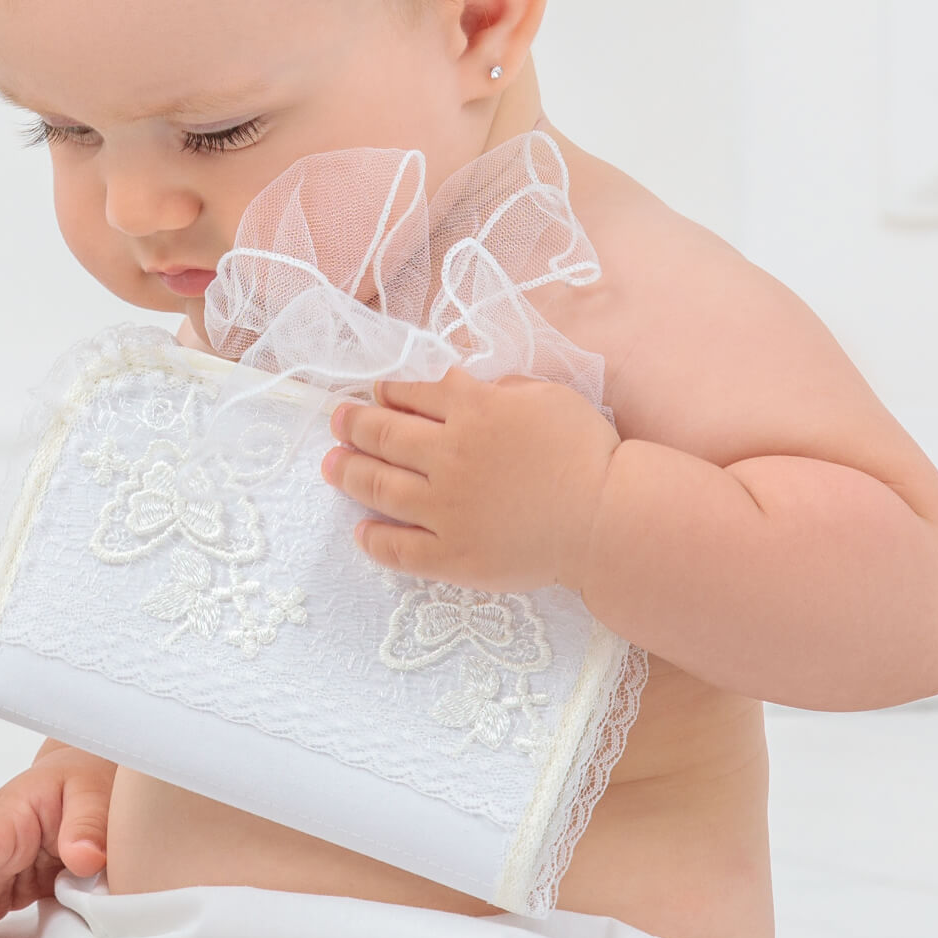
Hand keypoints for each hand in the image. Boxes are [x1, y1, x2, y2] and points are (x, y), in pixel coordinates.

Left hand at [322, 368, 619, 593]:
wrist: (608, 518)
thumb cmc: (586, 452)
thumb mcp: (546, 397)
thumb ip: (497, 388)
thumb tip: (454, 383)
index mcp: (473, 410)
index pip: (413, 395)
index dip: (386, 392)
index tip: (372, 394)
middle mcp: (448, 455)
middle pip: (384, 435)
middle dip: (353, 424)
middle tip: (335, 421)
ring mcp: (445, 508)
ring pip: (379, 485)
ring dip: (347, 471)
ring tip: (330, 464)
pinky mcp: (451, 555)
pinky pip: (399, 549)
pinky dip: (374, 539)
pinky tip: (360, 531)